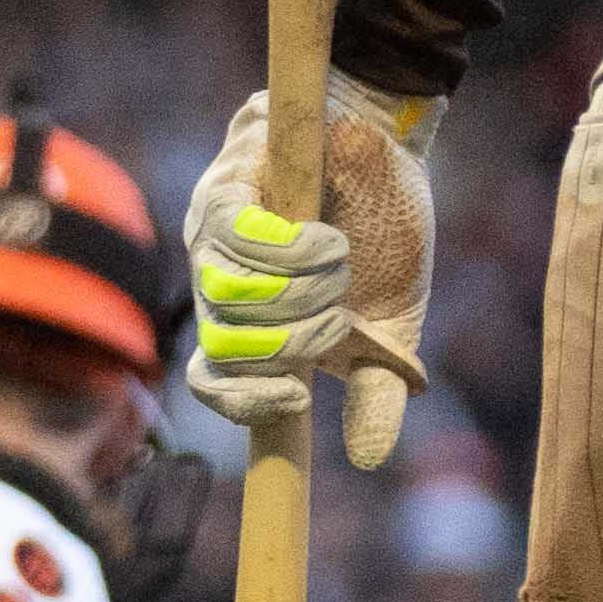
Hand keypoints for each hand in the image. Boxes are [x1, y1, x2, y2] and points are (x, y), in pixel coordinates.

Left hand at [188, 75, 441, 470]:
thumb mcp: (391, 324)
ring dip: (300, 289)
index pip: (215, 386)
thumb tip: (368, 458)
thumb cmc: (387, 230)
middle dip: (296, 340)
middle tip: (341, 311)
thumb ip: (374, 388)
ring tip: (337, 262)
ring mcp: (211, 240)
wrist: (391, 142)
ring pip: (231, 296)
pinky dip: (288, 249)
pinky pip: (235, 239)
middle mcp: (221, 288)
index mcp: (255, 327)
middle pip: (226, 346)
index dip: (244, 404)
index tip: (296, 401)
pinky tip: (322, 238)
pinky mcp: (220, 190)